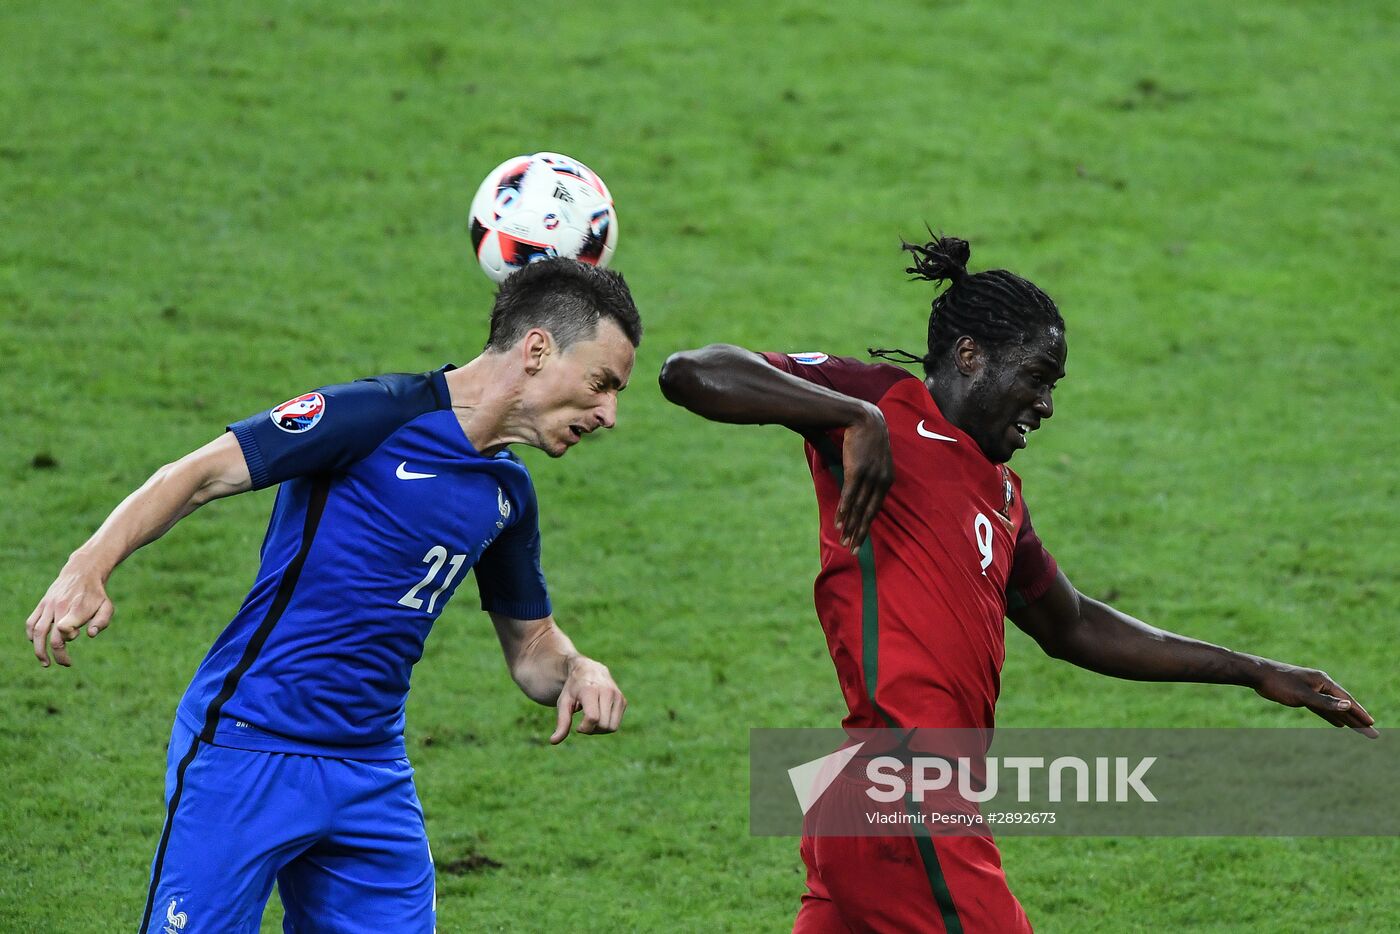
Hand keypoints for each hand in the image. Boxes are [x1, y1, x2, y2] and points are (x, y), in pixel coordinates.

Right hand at [26, 560, 114, 667]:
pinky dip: (31, 636)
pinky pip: (30, 622)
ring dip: (39, 650)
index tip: (76, 635)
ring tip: (46, 663)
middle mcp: (60, 608)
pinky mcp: (42, 604)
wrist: (82, 572)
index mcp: (77, 609)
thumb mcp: (107, 606)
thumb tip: (90, 635)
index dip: (67, 636)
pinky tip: (37, 645)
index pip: (65, 626)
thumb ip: (102, 621)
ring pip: (37, 632)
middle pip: (53, 636)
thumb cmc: (96, 594)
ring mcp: (49, 606)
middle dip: (58, 653)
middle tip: (66, 663)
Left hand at [550, 656, 625, 744]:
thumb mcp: (564, 703)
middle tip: (583, 723)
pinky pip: (616, 723)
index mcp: (590, 690)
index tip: (577, 726)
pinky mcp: (622, 700)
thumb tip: (553, 741)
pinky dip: (606, 725)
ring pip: (612, 727)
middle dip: (592, 730)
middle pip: (603, 726)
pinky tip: (599, 717)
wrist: (589, 669)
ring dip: (600, 730)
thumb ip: (562, 722)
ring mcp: (617, 695)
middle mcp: (607, 691)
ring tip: (591, 721)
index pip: (593, 718)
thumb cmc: (573, 688)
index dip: (584, 728)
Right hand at [834, 404, 893, 552]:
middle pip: (869, 512)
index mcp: (887, 479)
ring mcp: (870, 476)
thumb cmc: (866, 436)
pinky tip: (840, 522)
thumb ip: (869, 472)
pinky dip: (845, 510)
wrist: (863, 417)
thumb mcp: (874, 457)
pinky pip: (850, 495)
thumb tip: (860, 484)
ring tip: (844, 540)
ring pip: (859, 507)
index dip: (867, 525)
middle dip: (860, 533)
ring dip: (850, 525)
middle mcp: (881, 480)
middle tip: (853, 550)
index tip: (860, 539)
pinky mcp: (857, 470)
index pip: (876, 508)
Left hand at [1252, 662, 1377, 737]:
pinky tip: (1338, 724)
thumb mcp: (1303, 695)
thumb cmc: (1280, 683)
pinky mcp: (1303, 695)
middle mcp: (1321, 685)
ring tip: (1360, 730)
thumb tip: (1347, 706)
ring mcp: (1312, 690)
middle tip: (1372, 733)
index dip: (1359, 713)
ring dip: (1346, 719)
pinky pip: (1322, 709)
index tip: (1371, 724)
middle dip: (1357, 719)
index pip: (1346, 700)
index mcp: (1324, 682)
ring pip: (1333, 708)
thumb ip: (1325, 703)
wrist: (1258, 674)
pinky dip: (1331, 716)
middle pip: (1343, 705)